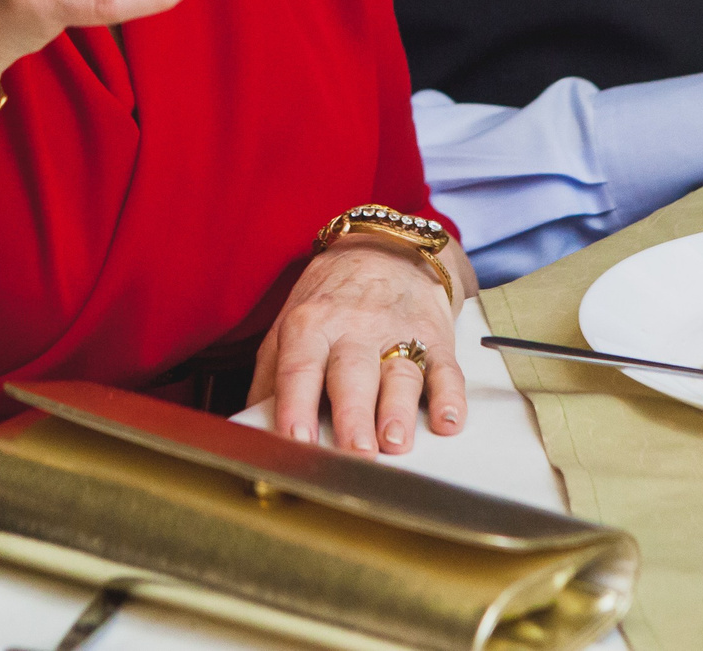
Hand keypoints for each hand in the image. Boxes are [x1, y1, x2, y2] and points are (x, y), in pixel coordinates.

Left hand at [250, 238, 473, 454]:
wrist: (387, 249)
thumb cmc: (331, 298)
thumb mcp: (289, 323)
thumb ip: (270, 376)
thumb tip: (252, 427)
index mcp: (310, 326)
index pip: (299, 369)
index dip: (296, 406)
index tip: (296, 442)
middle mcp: (353, 328)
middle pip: (351, 374)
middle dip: (353, 415)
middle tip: (355, 453)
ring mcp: (398, 333)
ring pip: (400, 373)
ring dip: (399, 409)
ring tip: (396, 442)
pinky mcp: (435, 338)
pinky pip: (446, 369)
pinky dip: (450, 396)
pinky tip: (449, 420)